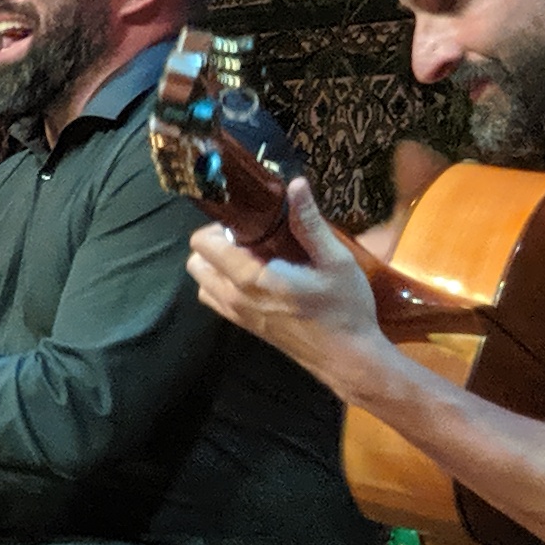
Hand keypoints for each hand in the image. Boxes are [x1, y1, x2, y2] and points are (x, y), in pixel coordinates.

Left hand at [186, 175, 389, 388]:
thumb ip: (309, 224)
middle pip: (196, 262)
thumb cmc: (345, 309)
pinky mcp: (245, 326)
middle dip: (216, 243)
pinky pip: (216, 300)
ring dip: (218, 265)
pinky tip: (257, 277)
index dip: (220, 225)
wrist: (348, 359)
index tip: (249, 220)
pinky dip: (224, 284)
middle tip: (251, 236)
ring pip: (203, 282)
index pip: (204, 244)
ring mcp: (237, 315)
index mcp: (251, 279)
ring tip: (254, 255)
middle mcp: (234, 298)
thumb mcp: (335, 261)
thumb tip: (295, 185)